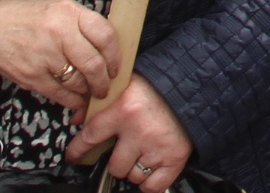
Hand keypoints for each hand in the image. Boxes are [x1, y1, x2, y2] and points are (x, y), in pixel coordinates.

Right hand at [0, 0, 119, 112]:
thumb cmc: (28, 18)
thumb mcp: (59, 9)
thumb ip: (83, 24)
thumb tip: (108, 48)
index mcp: (69, 12)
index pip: (105, 35)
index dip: (115, 55)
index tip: (115, 66)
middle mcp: (59, 32)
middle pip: (94, 64)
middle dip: (103, 81)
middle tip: (105, 87)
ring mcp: (44, 55)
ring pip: (78, 82)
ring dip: (87, 91)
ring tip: (89, 92)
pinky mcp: (32, 75)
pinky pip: (60, 94)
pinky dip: (71, 100)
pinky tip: (75, 99)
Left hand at [69, 73, 190, 190]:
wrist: (196, 85)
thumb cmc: (159, 87)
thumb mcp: (127, 85)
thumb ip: (102, 102)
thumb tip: (77, 118)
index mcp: (124, 109)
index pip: (91, 136)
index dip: (78, 150)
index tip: (73, 157)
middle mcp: (139, 131)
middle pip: (115, 165)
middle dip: (119, 161)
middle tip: (126, 150)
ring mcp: (157, 147)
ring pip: (133, 176)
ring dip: (135, 169)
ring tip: (143, 153)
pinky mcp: (175, 158)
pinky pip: (152, 186)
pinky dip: (150, 181)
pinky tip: (151, 167)